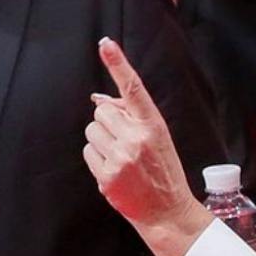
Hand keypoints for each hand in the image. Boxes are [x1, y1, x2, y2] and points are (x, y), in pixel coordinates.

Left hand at [84, 38, 210, 255]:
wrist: (167, 212)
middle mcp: (137, 138)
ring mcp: (121, 158)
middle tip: (124, 141)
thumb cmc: (162, 170)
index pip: (134, 88)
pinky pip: (88, 153)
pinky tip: (114, 170)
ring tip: (121, 157)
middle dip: (108, 124)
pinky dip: (97, 159)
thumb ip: (131, 117)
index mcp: (153, 125)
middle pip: (101, 113)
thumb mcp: (157, 138)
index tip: (105, 44)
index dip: (119, 64)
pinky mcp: (107, 176)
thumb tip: (98, 100)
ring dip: (101, 140)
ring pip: (92, 131)